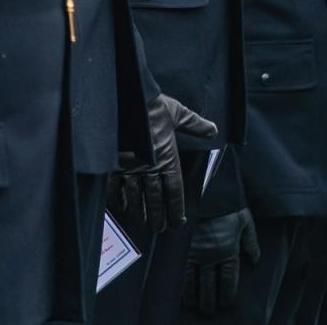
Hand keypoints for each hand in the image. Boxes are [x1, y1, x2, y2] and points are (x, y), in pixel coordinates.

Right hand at [108, 94, 216, 233]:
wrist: (126, 99)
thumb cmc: (152, 105)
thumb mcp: (178, 113)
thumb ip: (195, 124)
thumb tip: (212, 129)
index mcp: (167, 157)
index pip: (174, 189)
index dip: (176, 207)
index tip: (177, 221)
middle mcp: (150, 167)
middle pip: (155, 198)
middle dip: (158, 216)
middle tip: (159, 229)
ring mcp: (130, 167)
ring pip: (136, 196)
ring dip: (139, 211)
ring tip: (142, 222)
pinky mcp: (114, 163)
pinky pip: (115, 187)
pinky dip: (118, 198)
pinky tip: (121, 207)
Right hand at [181, 208, 259, 314]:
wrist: (204, 189)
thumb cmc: (227, 203)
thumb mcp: (245, 220)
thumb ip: (251, 242)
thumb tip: (255, 260)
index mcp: (229, 250)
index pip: (228, 280)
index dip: (227, 295)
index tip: (226, 303)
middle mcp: (211, 256)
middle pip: (210, 287)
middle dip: (211, 302)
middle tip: (210, 310)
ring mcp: (195, 253)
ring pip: (194, 283)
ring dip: (195, 297)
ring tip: (196, 306)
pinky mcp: (182, 248)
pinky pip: (181, 272)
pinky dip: (181, 285)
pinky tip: (181, 293)